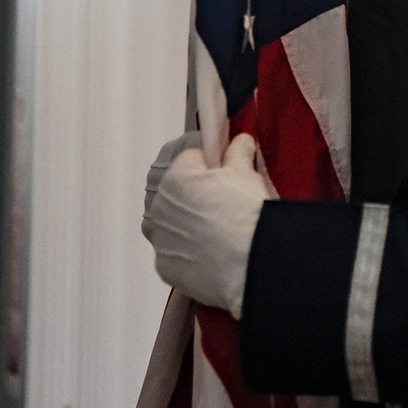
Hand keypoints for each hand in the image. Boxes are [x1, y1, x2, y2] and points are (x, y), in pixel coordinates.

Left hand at [143, 133, 271, 318]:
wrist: (249, 263)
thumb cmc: (246, 210)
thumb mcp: (246, 173)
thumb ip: (238, 151)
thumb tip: (240, 139)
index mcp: (176, 177)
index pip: (191, 160)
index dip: (211, 167)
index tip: (227, 178)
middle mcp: (158, 206)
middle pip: (175, 192)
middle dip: (194, 195)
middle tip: (222, 207)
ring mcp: (159, 239)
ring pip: (169, 224)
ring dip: (183, 224)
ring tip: (213, 234)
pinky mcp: (163, 267)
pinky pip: (172, 253)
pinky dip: (186, 253)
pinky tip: (208, 256)